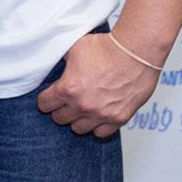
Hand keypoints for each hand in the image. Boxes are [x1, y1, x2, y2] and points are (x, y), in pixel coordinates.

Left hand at [36, 31, 160, 137]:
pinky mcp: (119, 118)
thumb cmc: (106, 48)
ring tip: (82, 109)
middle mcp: (83, 105)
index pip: (44, 105)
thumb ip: (60, 63)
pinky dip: (98, 126)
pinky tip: (97, 115)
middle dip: (60, 109)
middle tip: (66, 102)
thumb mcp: (72, 50)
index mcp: (68, 88)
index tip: (50, 97)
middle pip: (59, 119)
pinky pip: (101, 133)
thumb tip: (51, 65)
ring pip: (78, 129)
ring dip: (78, 119)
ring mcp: (102, 114)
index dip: (46, 99)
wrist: (136, 52)